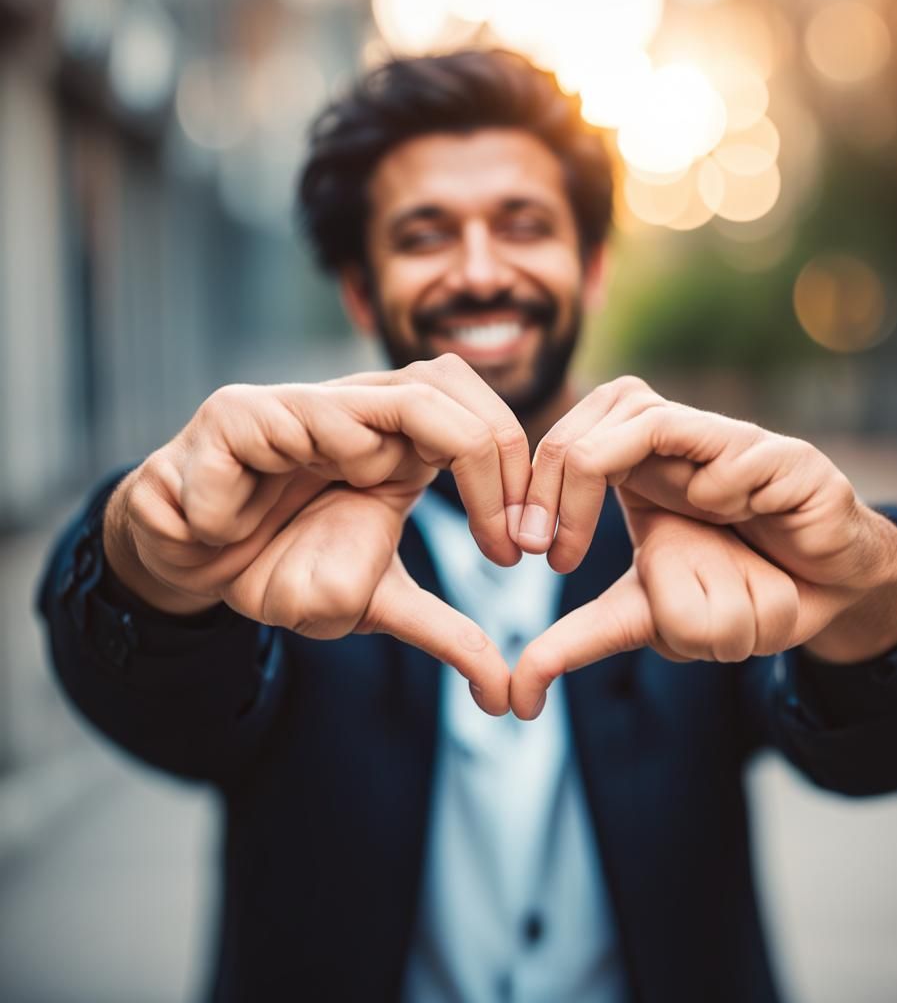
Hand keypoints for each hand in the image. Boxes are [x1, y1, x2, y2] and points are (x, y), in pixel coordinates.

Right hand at [103, 354, 531, 714]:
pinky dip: (236, 498)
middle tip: (501, 538)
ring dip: (355, 463)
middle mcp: (355, 414)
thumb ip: (443, 634)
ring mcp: (289, 411)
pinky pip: (244, 433)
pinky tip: (226, 534)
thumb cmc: (285, 568)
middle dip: (485, 452)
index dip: (513, 469)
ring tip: (333, 514)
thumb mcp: (373, 602)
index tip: (522, 552)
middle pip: (439, 382)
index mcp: (399, 446)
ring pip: (348, 400)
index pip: (477, 413)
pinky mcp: (222, 422)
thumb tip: (507, 696)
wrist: (193, 567)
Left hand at [510, 378, 896, 718]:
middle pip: (599, 410)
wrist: (819, 598)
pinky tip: (728, 522)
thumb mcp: (643, 615)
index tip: (526, 552)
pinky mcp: (788, 459)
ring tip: (657, 559)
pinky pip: (737, 454)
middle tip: (556, 554)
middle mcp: (678, 438)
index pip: (567, 434)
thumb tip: (518, 697)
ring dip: (637, 488)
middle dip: (565, 484)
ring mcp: (731, 442)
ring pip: (654, 429)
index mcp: (636, 461)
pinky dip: (720, 489)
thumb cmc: (726, 589)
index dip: (536, 486)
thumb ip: (580, 638)